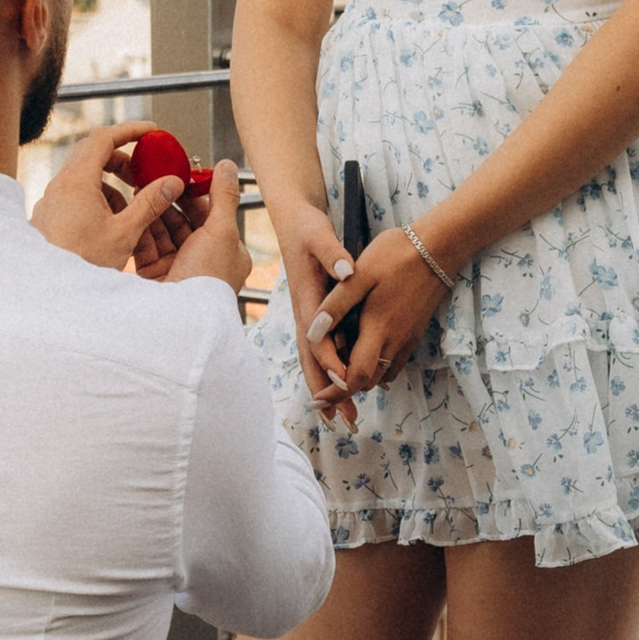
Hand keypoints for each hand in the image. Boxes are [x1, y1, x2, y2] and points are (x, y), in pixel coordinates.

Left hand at [30, 121, 189, 270]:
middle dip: (123, 159)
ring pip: (85, 176)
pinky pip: (76, 195)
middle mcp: (60, 186)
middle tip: (144, 171)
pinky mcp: (51, 216)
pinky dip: (98, 199)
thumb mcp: (124, 233)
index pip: (104, 138)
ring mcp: (53, 201)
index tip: (151, 131)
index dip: (130, 130)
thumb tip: (170, 182)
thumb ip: (150, 204)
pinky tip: (111, 224)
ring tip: (131, 208)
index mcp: (77, 182)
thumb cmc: (79, 264)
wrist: (49, 291)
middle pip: (94, 153)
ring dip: (111, 183)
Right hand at [139, 161, 250, 295]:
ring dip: (153, 212)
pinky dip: (140, 230)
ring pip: (163, 233)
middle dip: (169, 202)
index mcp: (227, 254)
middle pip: (184, 223)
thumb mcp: (222, 231)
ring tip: (140, 191)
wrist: (179, 316)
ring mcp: (178, 269)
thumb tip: (228, 166)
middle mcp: (204, 262)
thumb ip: (223, 196)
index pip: (211, 215)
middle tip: (154, 180)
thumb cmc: (208, 280)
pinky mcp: (155, 276)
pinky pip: (147, 247)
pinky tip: (133, 212)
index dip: (195, 194)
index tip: (180, 176)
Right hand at [276, 197, 357, 417]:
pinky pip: (322, 350)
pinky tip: (344, 385)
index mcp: (306, 299)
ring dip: (327, 388)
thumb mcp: (317, 233)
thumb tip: (346, 271)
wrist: (292, 220)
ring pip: (315, 360)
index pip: (316, 337)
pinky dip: (330, 371)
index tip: (345, 379)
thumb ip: (331, 252)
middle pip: (312, 360)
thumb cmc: (306, 226)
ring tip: (341, 417)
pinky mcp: (315, 316)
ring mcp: (308, 318)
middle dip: (325, 391)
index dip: (329, 359)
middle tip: (340, 419)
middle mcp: (304, 314)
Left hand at [308, 224, 446, 402]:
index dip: (336, 392)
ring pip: (383, 375)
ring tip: (340, 374)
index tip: (318, 399)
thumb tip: (313, 332)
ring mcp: (408, 338)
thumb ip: (336, 304)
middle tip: (323, 390)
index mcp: (378, 328)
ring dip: (361, 380)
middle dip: (344, 390)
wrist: (440, 248)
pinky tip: (366, 355)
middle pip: (368, 382)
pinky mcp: (415, 332)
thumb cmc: (396, 255)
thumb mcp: (360, 274)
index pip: (357, 376)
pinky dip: (378, 368)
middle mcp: (395, 340)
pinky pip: (395, 363)